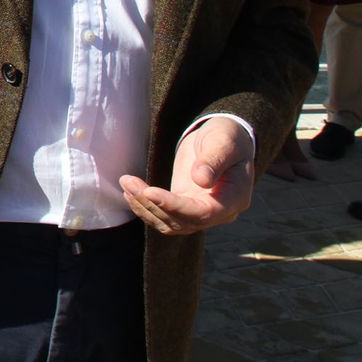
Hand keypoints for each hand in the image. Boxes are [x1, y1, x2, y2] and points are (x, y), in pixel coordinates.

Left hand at [118, 117, 254, 234]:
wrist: (224, 140)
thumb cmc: (227, 138)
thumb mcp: (224, 142)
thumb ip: (213, 160)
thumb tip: (201, 181)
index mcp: (234, 198)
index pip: (203, 213)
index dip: (175, 206)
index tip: (149, 191)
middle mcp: (219, 213)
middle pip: (183, 221)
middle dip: (153, 204)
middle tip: (128, 181)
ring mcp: (201, 212)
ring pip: (170, 223)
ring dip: (145, 207)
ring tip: (126, 183)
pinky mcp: (186, 206)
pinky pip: (165, 216)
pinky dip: (146, 207)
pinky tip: (130, 193)